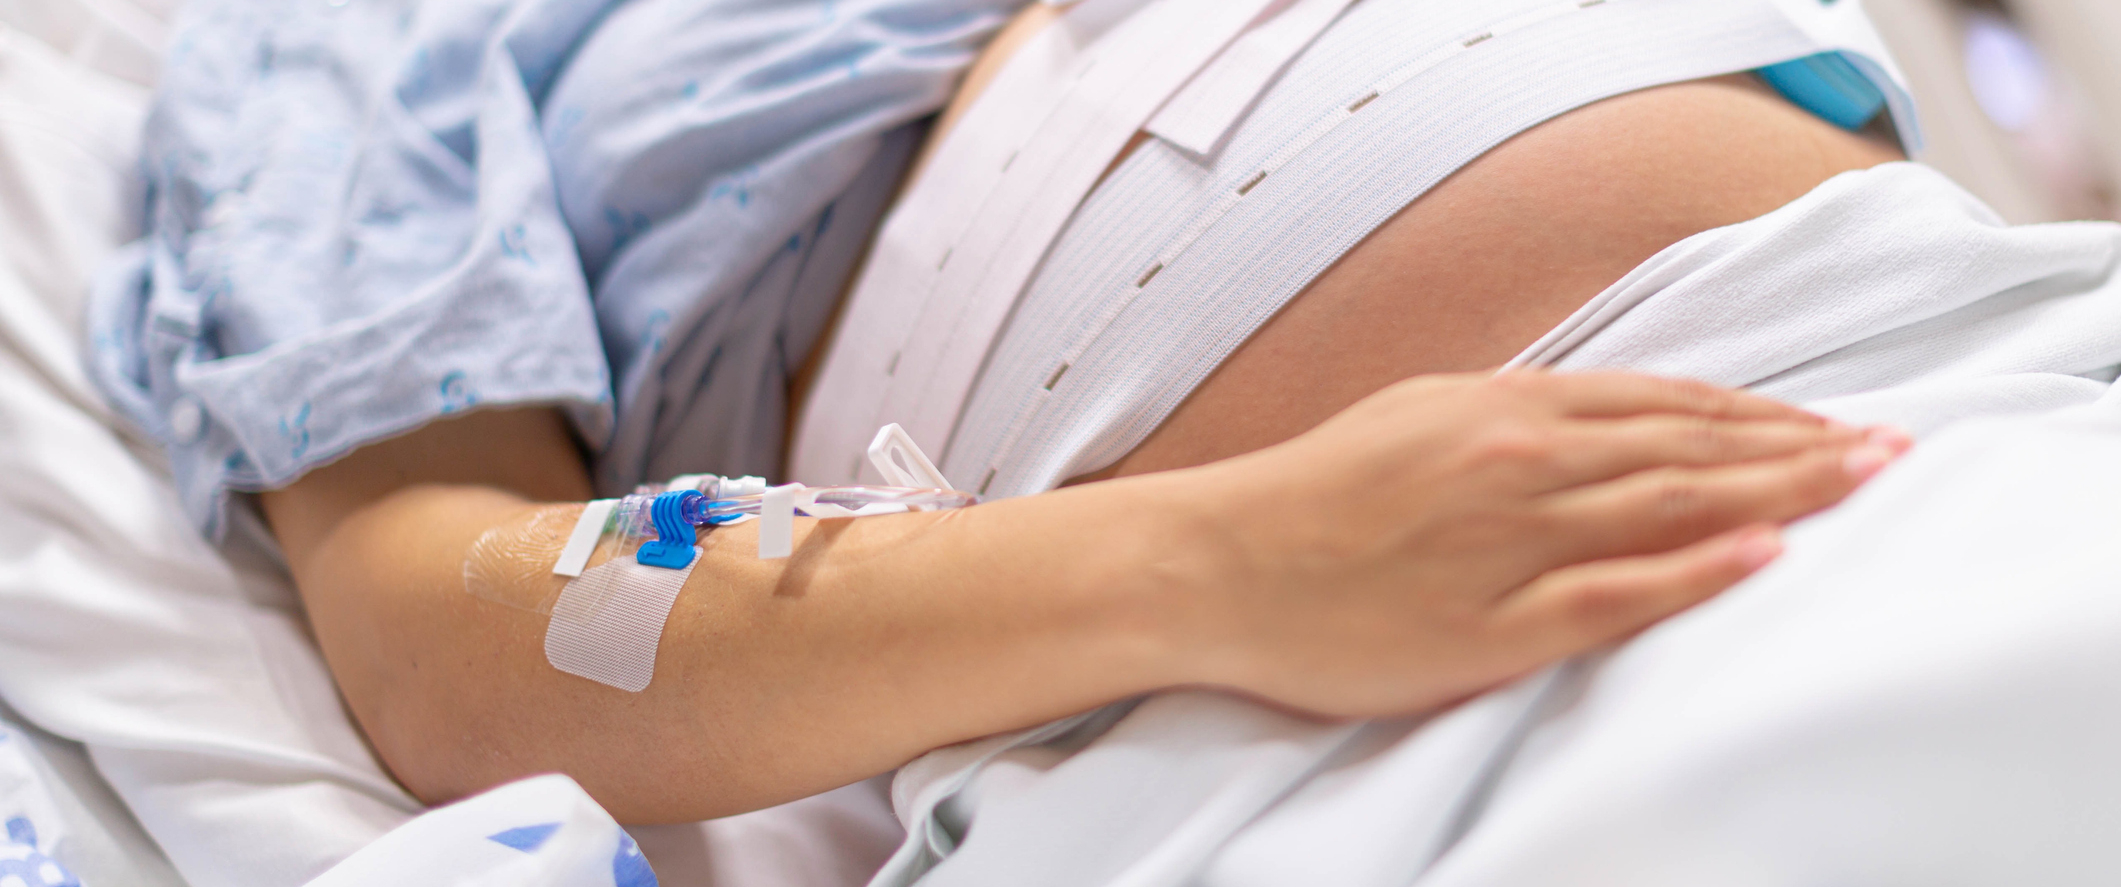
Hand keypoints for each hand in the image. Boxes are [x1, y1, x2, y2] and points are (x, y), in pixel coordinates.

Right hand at [1164, 370, 1905, 717]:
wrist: (1217, 561)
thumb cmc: (1313, 492)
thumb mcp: (1416, 414)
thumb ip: (1512, 415)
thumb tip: (1594, 415)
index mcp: (1502, 410)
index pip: (1664, 403)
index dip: (1759, 413)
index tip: (1831, 422)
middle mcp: (1519, 462)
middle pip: (1690, 449)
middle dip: (1800, 448)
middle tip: (1888, 451)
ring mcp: (1508, 542)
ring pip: (1669, 508)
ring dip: (1775, 495)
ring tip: (1857, 489)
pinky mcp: (1488, 622)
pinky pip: (1610, 595)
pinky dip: (1691, 572)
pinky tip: (1758, 555)